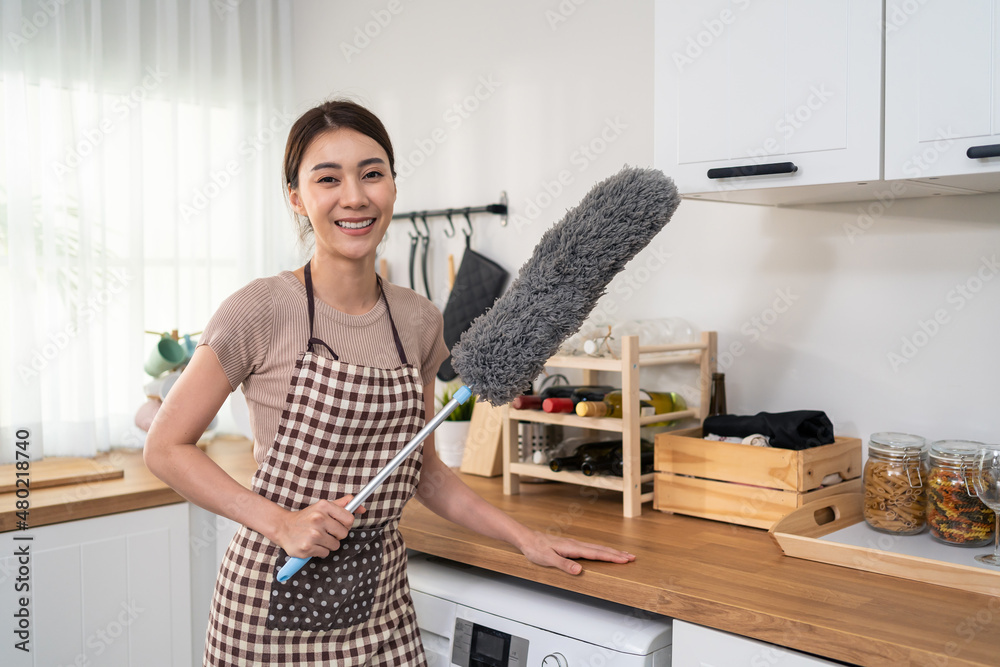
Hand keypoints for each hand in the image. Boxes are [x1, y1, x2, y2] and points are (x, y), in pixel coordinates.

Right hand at [274, 495, 365, 558]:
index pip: (349, 519)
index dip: (346, 524)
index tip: (338, 524)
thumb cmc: (306, 518)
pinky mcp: (307, 548)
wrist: (283, 527)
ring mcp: (312, 534)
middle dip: (337, 535)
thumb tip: (362, 508)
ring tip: (317, 538)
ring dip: (328, 544)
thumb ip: (343, 504)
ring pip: (335, 545)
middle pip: (344, 534)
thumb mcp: (322, 507)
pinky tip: (311, 544)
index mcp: (324, 506)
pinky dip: (320, 551)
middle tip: (325, 532)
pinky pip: (325, 553)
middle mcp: (318, 519)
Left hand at [517, 530, 634, 574]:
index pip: (596, 554)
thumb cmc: (535, 549)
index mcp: (573, 548)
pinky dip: (601, 551)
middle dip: (617, 554)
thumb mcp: (548, 559)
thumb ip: (564, 565)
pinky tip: (603, 553)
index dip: (611, 557)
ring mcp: (574, 544)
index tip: (625, 560)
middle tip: (632, 557)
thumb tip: (580, 570)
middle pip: (600, 549)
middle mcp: (576, 544)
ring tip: (623, 555)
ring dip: (611, 551)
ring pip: (597, 548)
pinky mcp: (571, 546)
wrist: (527, 538)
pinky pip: (591, 549)